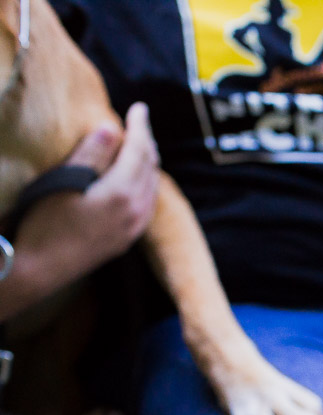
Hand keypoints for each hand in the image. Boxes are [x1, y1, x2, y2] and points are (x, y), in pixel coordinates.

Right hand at [4, 104, 159, 317]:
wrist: (41, 269)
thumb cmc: (44, 223)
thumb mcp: (63, 182)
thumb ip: (91, 155)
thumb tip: (112, 127)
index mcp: (122, 193)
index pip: (140, 150)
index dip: (140, 126)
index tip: (140, 107)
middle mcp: (137, 211)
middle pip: (151, 167)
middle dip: (147, 141)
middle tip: (140, 121)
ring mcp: (135, 228)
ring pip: (152, 186)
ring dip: (149, 162)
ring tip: (140, 144)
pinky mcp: (129, 239)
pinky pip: (148, 203)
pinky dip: (146, 182)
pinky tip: (137, 178)